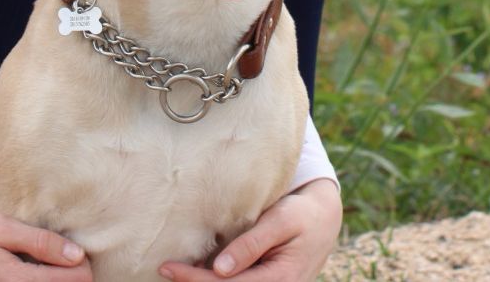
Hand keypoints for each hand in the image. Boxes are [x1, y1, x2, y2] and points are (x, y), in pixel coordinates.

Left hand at [158, 179, 341, 281]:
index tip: (169, 267)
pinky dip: (218, 281)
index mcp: (280, 279)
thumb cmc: (302, 214)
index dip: (196, 280)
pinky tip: (198, 271)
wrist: (326, 219)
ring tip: (176, 272)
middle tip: (164, 269)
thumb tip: (220, 269)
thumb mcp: (280, 221)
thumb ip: (251, 245)